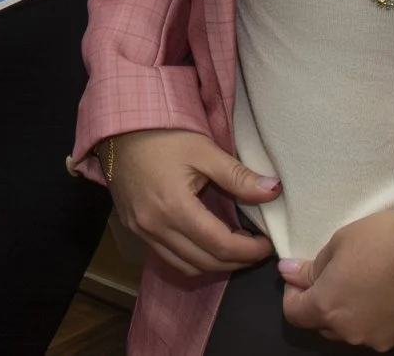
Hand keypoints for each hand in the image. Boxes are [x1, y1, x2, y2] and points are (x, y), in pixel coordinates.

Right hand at [93, 129, 276, 278]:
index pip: (220, 245)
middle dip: (237, 261)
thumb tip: (274, 191)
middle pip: (205, 262)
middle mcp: (155, 226)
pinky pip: (167, 257)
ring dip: (215, 264)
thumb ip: (238, 176)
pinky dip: (192, 259)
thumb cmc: (163, 134)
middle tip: (257, 249)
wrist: (119, 126)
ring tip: (235, 249)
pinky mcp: (134, 228)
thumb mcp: (204, 150)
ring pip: (186, 267)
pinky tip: (205, 244)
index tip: (268, 244)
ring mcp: (141, 230)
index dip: (250, 250)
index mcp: (174, 207)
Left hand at [278, 206, 393, 349]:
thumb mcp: (339, 243)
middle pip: (323, 325)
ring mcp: (380, 339)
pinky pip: (379, 330)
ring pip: (351, 331)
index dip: (293, 294)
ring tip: (364, 282)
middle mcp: (351, 332)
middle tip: (334, 274)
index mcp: (328, 308)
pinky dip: (375, 316)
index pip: (294, 314)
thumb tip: (288, 273)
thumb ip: (311, 267)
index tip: (302, 276)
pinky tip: (386, 292)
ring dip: (349, 312)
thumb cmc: (383, 240)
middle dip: (321, 303)